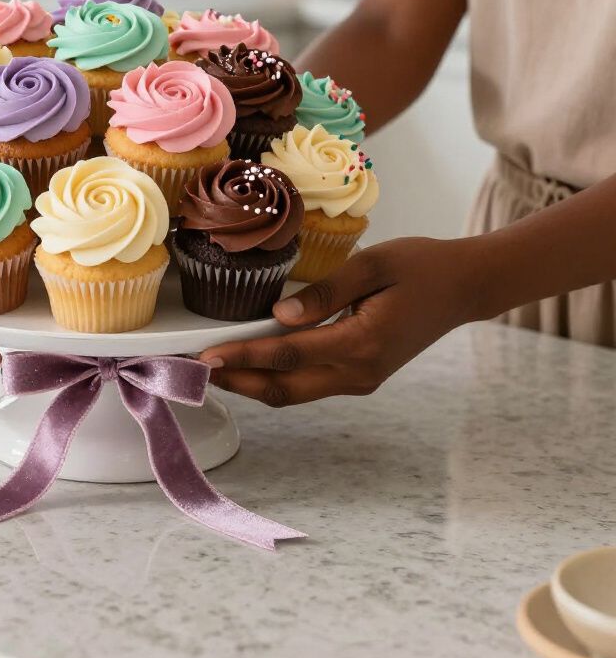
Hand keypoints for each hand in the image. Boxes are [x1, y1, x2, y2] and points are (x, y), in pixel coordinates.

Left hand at [199, 237, 478, 406]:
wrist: (464, 287)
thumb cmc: (420, 267)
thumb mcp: (373, 265)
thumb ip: (326, 292)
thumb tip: (280, 316)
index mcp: (362, 343)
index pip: (288, 355)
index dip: (244, 357)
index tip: (206, 357)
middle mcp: (360, 372)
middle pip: (285, 388)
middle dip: (237, 383)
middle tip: (194, 371)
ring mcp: (361, 379)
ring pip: (295, 392)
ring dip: (252, 384)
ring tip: (213, 370)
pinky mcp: (361, 375)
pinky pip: (309, 384)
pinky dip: (275, 379)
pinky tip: (250, 365)